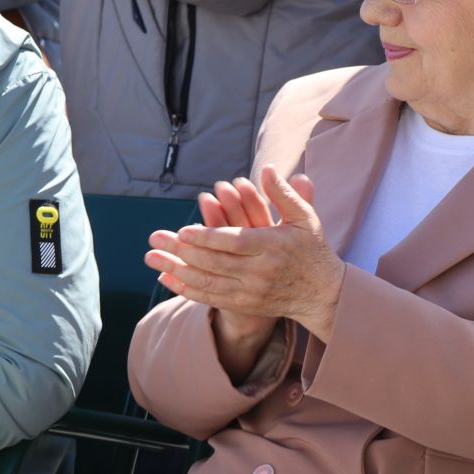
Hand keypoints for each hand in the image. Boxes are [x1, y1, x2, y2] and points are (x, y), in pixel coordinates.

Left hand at [146, 166, 344, 341]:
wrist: (322, 294)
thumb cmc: (312, 249)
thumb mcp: (305, 217)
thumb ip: (283, 194)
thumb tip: (266, 169)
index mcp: (273, 247)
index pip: (234, 242)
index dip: (207, 237)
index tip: (183, 230)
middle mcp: (260, 272)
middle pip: (214, 262)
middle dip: (181, 251)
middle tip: (154, 238)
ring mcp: (251, 292)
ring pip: (207, 282)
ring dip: (176, 270)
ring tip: (151, 257)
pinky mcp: (245, 305)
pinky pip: (210, 298)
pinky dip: (186, 289)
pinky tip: (167, 278)